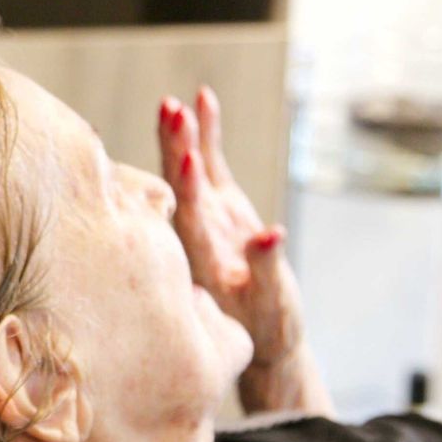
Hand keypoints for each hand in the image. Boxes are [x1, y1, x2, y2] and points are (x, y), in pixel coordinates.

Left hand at [156, 86, 307, 365]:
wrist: (261, 341)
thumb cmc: (267, 329)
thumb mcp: (271, 305)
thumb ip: (266, 269)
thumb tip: (270, 235)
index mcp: (203, 259)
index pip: (189, 218)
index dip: (186, 187)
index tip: (184, 158)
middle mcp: (196, 235)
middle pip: (179, 186)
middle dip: (174, 150)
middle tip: (170, 113)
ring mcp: (207, 218)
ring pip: (188, 171)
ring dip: (182, 137)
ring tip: (175, 103)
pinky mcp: (221, 207)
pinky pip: (210, 166)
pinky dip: (206, 136)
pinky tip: (202, 100)